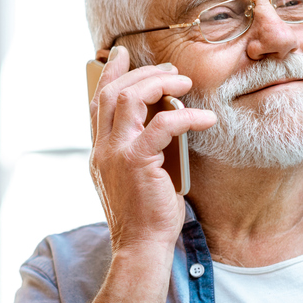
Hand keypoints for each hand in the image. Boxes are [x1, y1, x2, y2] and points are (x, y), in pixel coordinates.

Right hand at [89, 46, 215, 254]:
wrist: (140, 246)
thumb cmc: (145, 216)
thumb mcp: (134, 177)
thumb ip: (139, 149)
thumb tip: (163, 121)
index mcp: (99, 151)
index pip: (98, 102)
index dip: (110, 74)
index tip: (124, 55)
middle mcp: (101, 149)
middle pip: (110, 92)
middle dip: (140, 72)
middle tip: (169, 70)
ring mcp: (115, 154)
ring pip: (128, 98)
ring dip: (158, 83)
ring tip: (184, 82)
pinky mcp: (136, 161)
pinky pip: (162, 124)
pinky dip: (185, 115)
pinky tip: (205, 119)